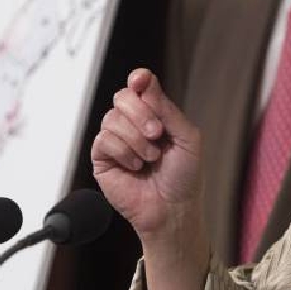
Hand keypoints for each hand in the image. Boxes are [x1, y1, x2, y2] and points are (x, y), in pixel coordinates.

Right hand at [91, 68, 201, 242]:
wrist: (173, 210)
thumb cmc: (184, 177)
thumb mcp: (187, 138)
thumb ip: (167, 109)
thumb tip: (145, 81)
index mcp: (154, 115)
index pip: (141, 87)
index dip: (139, 79)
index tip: (140, 80)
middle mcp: (133, 124)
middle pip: (122, 97)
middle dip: (140, 113)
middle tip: (156, 133)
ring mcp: (116, 140)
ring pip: (112, 118)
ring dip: (135, 138)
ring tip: (151, 157)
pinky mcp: (103, 158)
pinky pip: (103, 140)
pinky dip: (123, 151)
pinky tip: (135, 166)